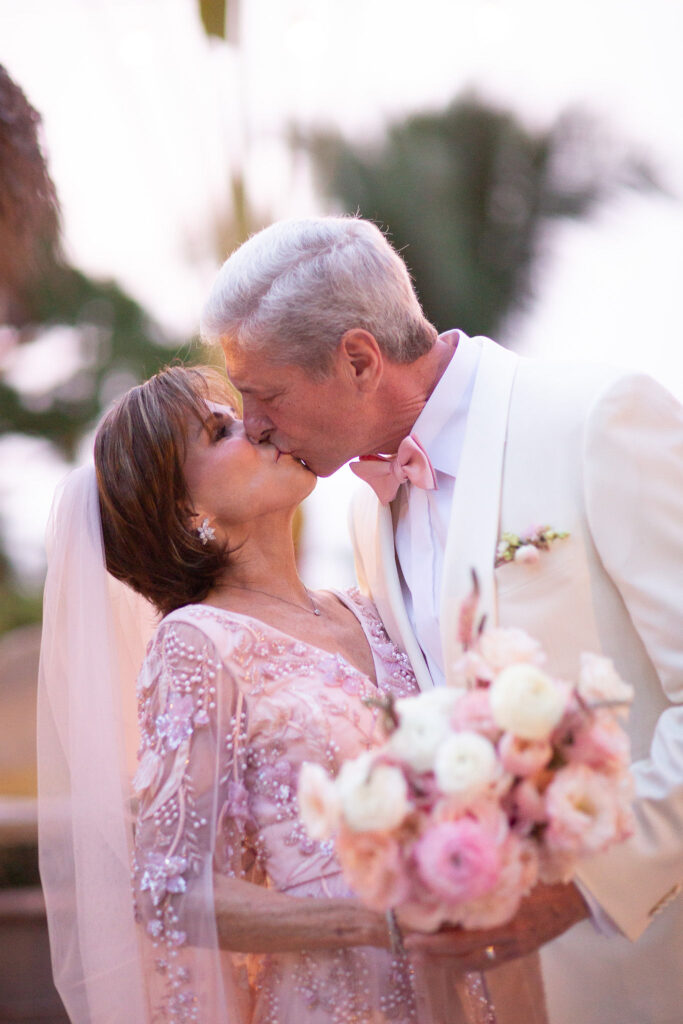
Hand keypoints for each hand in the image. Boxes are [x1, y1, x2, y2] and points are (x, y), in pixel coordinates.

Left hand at [402, 881, 589, 971]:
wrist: (578, 894)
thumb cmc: (545, 875)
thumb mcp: (514, 874)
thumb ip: (486, 881)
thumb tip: (449, 877)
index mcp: (507, 921)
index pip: (464, 939)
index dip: (436, 942)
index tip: (410, 936)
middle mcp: (510, 940)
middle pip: (466, 955)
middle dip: (435, 955)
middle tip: (408, 949)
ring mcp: (517, 949)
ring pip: (475, 963)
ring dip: (446, 962)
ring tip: (422, 958)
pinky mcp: (520, 951)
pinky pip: (488, 962)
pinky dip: (466, 962)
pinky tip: (450, 959)